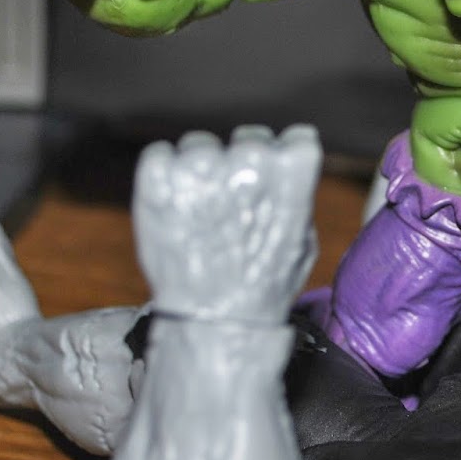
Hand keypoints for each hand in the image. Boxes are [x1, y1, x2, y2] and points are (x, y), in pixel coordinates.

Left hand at [132, 125, 321, 322]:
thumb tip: (287, 165)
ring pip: (200, 146)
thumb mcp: (303, 238)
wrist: (213, 321)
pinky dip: (164, 177)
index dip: (283, 163)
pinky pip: (161, 154)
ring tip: (201, 215)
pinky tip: (175, 209)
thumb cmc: (264, 287)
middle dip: (241, 166)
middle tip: (233, 208)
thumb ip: (296, 193)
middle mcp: (247, 158)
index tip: (272, 188)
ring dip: (200, 172)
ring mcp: (199, 165)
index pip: (293, 138)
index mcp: (291, 169)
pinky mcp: (157, 176)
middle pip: (246, 138)